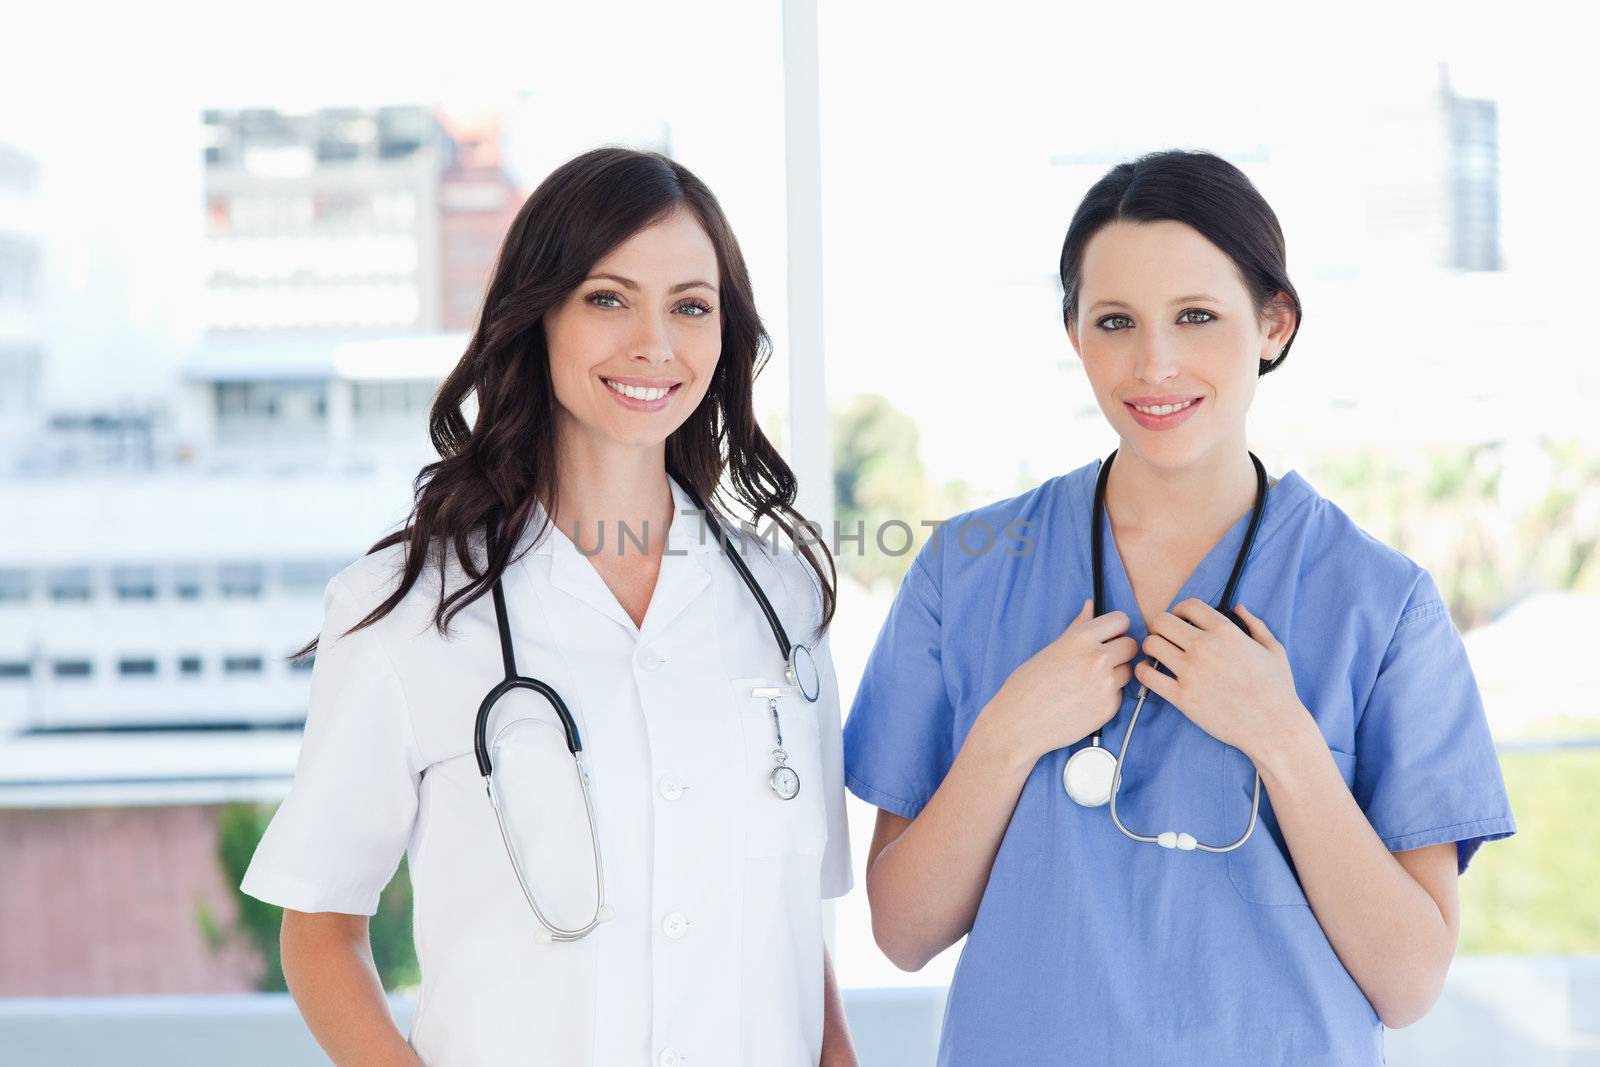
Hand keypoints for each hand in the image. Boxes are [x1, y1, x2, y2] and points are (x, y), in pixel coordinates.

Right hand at [986, 599, 1138, 763]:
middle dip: (1120, 651)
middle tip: (1101, 661)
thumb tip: (1091, 605)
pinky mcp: (1109, 707)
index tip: (1109, 635)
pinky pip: (1119, 694)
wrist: (1019, 723)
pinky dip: (1107, 696)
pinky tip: (1085, 700)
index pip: (1120, 620)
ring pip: (1127, 671)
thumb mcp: (1052, 649)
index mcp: (1081, 638)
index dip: (1115, 628)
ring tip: (1088, 683)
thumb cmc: (1028, 684)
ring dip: (1115, 675)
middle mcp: (1097, 658)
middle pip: (1131, 646)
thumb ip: (1078, 627)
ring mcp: (1106, 684)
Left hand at [1135, 599, 1309, 762]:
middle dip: (1161, 627)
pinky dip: (1143, 671)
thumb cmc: (1277, 689)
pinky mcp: (1182, 697)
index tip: (1181, 622)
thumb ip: (1255, 624)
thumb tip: (1238, 607)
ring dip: (1151, 647)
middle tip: (1166, 639)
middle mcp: (1205, 646)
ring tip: (1159, 656)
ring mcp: (1191, 671)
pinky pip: (1146, 675)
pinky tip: (1152, 674)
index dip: (1180, 611)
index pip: (1188, 605)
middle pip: (1161, 621)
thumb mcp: (1273, 649)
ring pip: (1150, 643)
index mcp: (1226, 631)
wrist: (1274, 727)